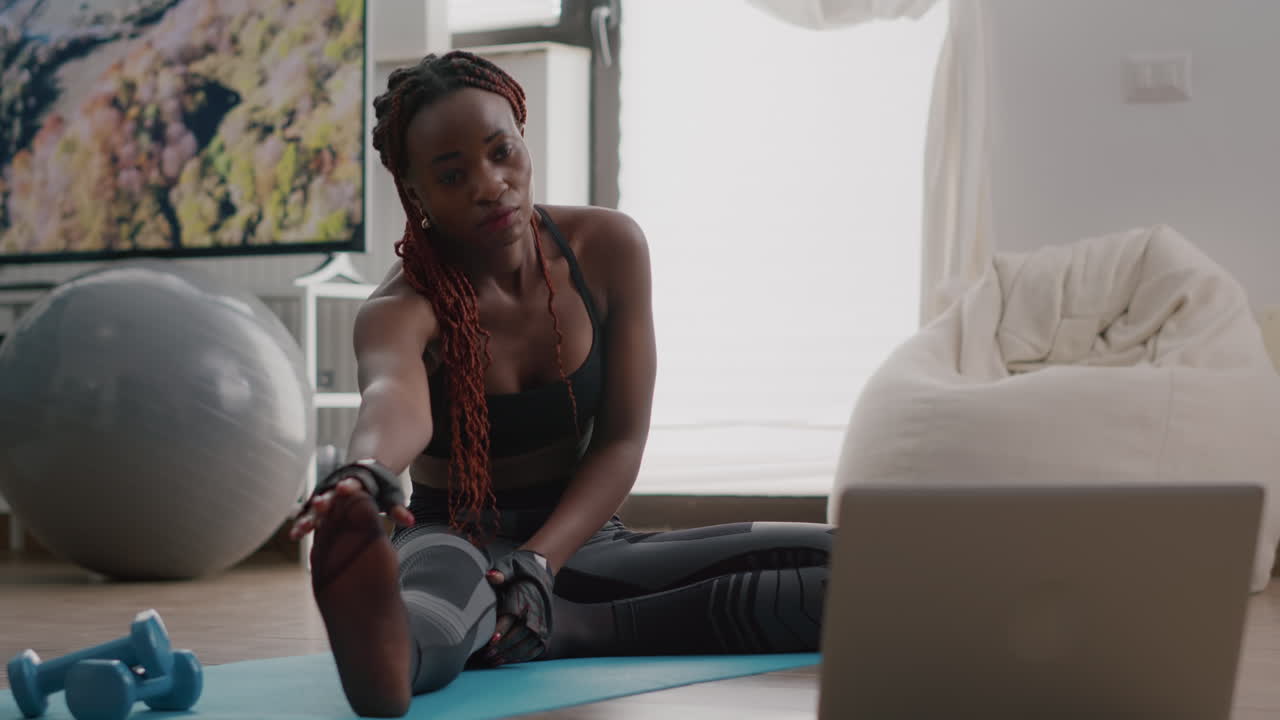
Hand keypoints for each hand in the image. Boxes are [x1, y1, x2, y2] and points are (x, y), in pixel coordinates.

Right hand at [288, 477, 414, 539]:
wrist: (363, 470)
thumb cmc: (379, 488)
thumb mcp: (390, 496)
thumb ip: (397, 508)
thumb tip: (411, 522)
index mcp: (358, 483)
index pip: (354, 483)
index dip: (349, 486)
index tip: (344, 488)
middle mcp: (338, 487)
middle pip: (331, 494)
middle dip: (325, 500)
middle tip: (318, 505)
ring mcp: (327, 495)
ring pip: (316, 506)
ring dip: (309, 517)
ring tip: (299, 530)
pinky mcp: (320, 504)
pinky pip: (310, 513)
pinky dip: (303, 522)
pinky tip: (294, 535)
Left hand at [482, 550, 555, 664]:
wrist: (541, 569)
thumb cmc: (519, 570)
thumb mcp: (509, 566)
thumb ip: (500, 572)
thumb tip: (492, 576)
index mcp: (526, 597)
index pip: (511, 618)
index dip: (500, 631)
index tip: (489, 641)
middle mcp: (537, 611)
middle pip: (519, 635)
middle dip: (503, 647)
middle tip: (487, 655)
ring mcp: (544, 621)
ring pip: (528, 644)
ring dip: (512, 655)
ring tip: (495, 661)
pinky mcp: (547, 628)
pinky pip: (537, 647)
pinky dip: (524, 656)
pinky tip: (509, 659)